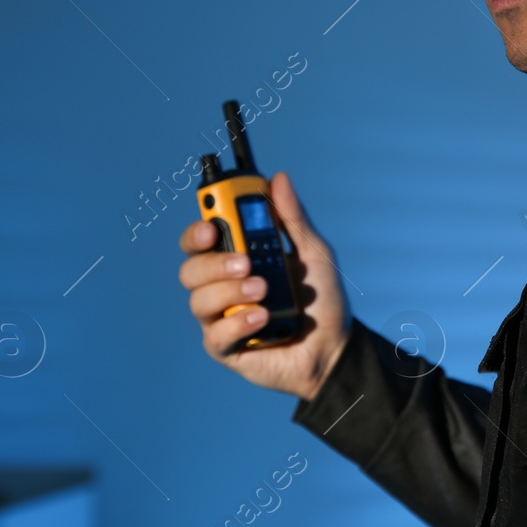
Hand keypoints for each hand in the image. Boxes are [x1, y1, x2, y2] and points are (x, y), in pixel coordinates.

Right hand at [179, 170, 348, 401]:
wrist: (335, 346)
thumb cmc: (321, 298)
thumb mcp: (314, 253)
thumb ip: (294, 219)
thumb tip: (279, 178)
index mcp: (237, 258)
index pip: (201, 240)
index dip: (198, 230)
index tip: (211, 226)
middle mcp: (221, 286)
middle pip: (191, 268)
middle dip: (214, 262)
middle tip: (246, 263)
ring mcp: (220, 318)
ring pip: (198, 300)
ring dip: (230, 292)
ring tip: (264, 291)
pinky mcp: (225, 347)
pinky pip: (215, 334)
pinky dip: (238, 323)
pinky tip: (262, 319)